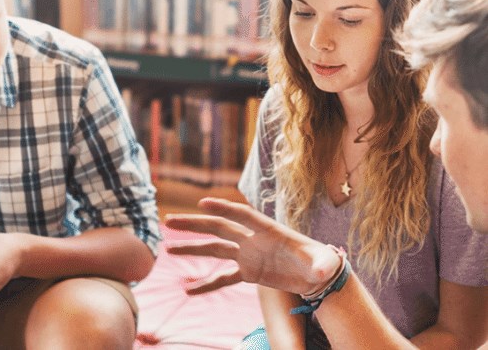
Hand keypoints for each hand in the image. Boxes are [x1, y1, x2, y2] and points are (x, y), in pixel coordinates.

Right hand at [165, 197, 340, 295]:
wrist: (317, 276)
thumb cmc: (322, 263)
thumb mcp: (324, 263)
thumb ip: (322, 264)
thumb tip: (324, 270)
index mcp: (268, 230)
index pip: (242, 216)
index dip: (223, 209)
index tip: (202, 203)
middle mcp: (253, 239)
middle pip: (218, 227)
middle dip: (194, 224)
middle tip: (169, 221)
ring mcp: (247, 254)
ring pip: (214, 248)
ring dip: (191, 248)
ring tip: (168, 248)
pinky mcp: (248, 271)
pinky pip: (222, 277)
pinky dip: (207, 283)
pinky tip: (189, 290)